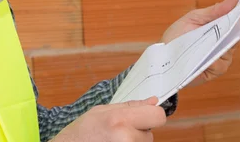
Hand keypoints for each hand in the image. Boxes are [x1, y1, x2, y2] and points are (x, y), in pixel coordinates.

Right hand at [50, 96, 165, 141]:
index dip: (153, 115)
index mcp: (119, 119)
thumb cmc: (81, 132)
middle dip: (138, 132)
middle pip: (150, 134)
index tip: (146, 117)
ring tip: (113, 140)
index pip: (157, 116)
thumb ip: (130, 106)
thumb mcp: (101, 111)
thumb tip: (153, 101)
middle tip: (118, 132)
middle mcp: (125, 138)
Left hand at [161, 0, 239, 86]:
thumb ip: (213, 11)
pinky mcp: (214, 71)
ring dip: (222, 42)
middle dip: (235, 26)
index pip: (235, 21)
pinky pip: (219, 65)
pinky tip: (205, 55)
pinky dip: (214, 59)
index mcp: (218, 29)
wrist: (161, 57)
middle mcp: (223, 44)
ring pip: (229, 50)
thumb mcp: (192, 19)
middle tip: (233, 16)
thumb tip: (234, 0)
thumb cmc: (176, 36)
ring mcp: (220, 59)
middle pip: (236, 35)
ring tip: (212, 35)